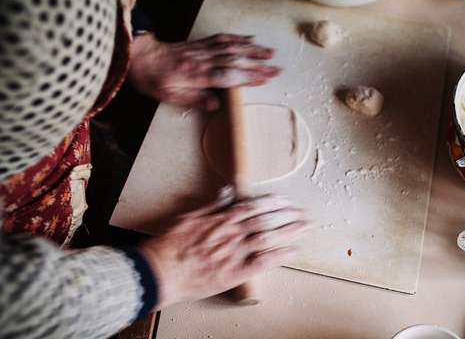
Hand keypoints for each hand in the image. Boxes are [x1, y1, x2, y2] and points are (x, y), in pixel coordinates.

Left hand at [129, 33, 280, 108]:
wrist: (139, 57)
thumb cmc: (153, 79)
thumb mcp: (170, 96)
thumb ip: (195, 99)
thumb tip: (216, 104)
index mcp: (196, 75)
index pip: (227, 76)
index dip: (247, 78)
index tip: (264, 79)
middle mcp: (202, 60)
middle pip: (235, 61)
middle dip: (258, 65)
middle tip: (276, 69)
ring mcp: (202, 50)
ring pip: (232, 48)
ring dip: (253, 50)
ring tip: (271, 54)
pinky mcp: (200, 44)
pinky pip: (222, 39)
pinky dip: (238, 39)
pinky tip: (249, 40)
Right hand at [138, 187, 308, 309]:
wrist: (160, 271)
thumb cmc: (170, 245)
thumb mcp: (189, 217)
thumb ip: (212, 204)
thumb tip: (228, 190)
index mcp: (221, 219)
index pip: (253, 206)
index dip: (272, 202)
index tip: (285, 200)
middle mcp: (232, 234)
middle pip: (265, 221)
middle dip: (286, 215)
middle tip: (302, 213)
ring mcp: (234, 253)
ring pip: (268, 238)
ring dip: (289, 231)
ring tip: (304, 227)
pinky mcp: (234, 273)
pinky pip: (262, 263)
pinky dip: (280, 256)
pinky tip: (294, 251)